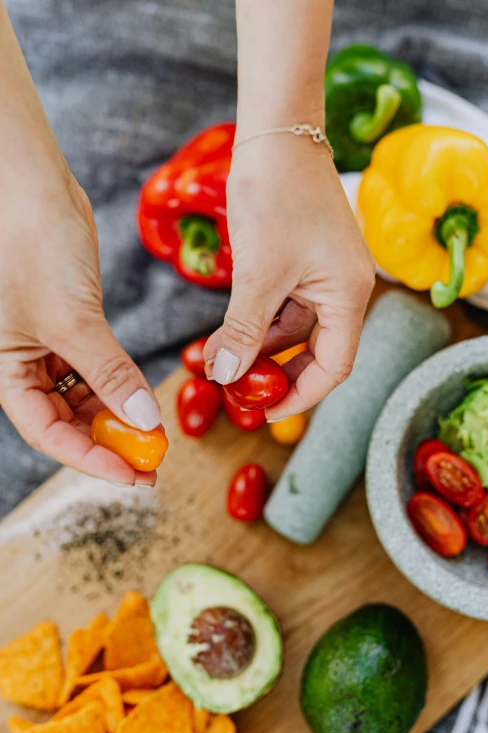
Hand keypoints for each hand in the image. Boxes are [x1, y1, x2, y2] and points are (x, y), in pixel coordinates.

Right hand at [0, 166, 161, 485]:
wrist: (30, 181)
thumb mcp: (71, 319)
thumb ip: (109, 374)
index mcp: (3, 370)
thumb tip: (144, 420)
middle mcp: (21, 362)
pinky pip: (94, 367)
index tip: (132, 476)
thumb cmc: (29, 243)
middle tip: (152, 461)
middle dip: (108, 441)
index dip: (89, 459)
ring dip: (117, 415)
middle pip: (66, 420)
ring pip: (83, 396)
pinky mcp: (71, 323)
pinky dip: (118, 384)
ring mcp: (45, 343)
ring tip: (153, 435)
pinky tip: (142, 398)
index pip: (47, 433)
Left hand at [204, 134, 374, 418]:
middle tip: (240, 390)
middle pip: (318, 352)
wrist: (277, 130)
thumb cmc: (277, 194)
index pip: (335, 367)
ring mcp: (326, 275)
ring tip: (225, 359)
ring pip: (297, 330)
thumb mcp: (259, 273)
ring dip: (264, 348)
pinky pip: (288, 305)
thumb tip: (225, 376)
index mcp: (349, 296)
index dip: (300, 396)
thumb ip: (245, 330)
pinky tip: (232, 330)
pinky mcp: (307, 261)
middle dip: (278, 374)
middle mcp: (345, 290)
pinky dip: (262, 321)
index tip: (264, 413)